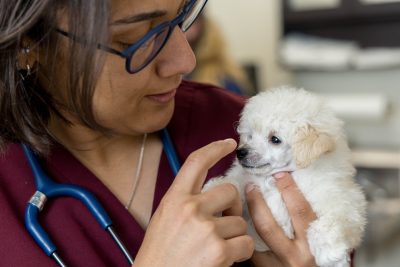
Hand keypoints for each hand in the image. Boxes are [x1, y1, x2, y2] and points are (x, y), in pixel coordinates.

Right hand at [134, 139, 253, 266]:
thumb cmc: (159, 256)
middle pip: (229, 191)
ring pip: (240, 221)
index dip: (215, 148)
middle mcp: (190, 209)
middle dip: (232, 206)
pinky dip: (241, 254)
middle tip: (224, 222)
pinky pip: (246, 243)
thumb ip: (185, 203)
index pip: (196, 162)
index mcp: (174, 200)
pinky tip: (225, 261)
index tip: (229, 143)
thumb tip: (210, 195)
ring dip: (234, 236)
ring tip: (217, 249)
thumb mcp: (165, 220)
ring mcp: (206, 228)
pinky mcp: (219, 250)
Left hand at [246, 172, 316, 266]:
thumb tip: (295, 190)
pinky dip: (246, 238)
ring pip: (253, 240)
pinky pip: (251, 252)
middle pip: (268, 225)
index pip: (300, 211)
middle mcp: (294, 257)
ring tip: (239, 204)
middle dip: (256, 202)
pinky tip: (242, 226)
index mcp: (314, 245)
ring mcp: (276, 266)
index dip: (289, 189)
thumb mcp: (322, 242)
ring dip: (245, 221)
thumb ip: (310, 222)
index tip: (280, 174)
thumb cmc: (321, 261)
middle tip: (251, 185)